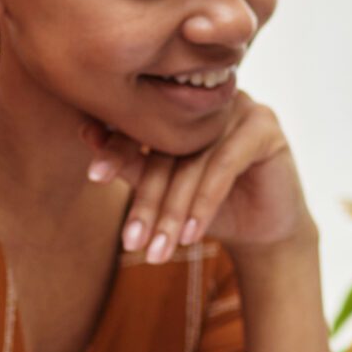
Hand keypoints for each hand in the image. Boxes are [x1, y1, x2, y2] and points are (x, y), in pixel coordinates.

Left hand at [82, 95, 311, 261]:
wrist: (262, 231)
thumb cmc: (206, 206)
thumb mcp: (163, 189)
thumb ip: (132, 162)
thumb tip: (87, 134)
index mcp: (179, 104)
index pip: (142, 123)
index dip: (117, 148)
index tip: (94, 177)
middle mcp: (207, 100)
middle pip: (166, 148)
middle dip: (147, 201)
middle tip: (131, 241)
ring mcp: (238, 107)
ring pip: (193, 162)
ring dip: (173, 212)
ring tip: (158, 251)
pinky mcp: (264, 126)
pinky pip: (225, 164)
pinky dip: (205, 203)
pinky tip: (192, 235)